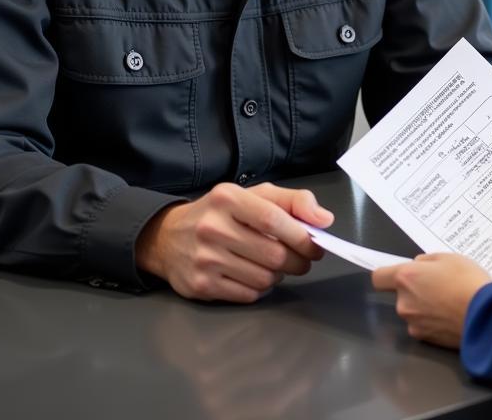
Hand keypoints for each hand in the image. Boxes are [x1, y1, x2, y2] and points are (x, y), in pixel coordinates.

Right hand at [136, 182, 333, 302]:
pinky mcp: (201, 286)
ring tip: (273, 265)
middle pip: (273, 254)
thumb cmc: (220, 213)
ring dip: (278, 275)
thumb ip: (292, 201)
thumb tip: (324, 219)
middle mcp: (213, 228)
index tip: (316, 246)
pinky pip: (248, 295)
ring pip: (264, 278)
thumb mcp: (253, 195)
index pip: (275, 220)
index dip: (302, 236)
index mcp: (228, 198)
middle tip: (302, 260)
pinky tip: (253, 275)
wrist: (167, 237)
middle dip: (297, 261)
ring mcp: (205, 259)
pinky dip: (259, 289)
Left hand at [372, 254, 491, 348]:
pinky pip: (424, 326)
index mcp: (406, 278)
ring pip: (413, 311)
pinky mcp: (425, 340)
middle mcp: (403, 303)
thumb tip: (418, 266)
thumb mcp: (449, 258)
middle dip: (416, 291)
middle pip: (401, 295)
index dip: (386, 275)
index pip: (378, 278)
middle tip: (440, 287)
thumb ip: (427, 261)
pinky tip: (451, 318)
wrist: (486, 317)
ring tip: (449, 304)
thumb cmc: (467, 281)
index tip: (400, 274)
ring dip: (424, 307)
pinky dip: (433, 323)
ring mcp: (413, 324)